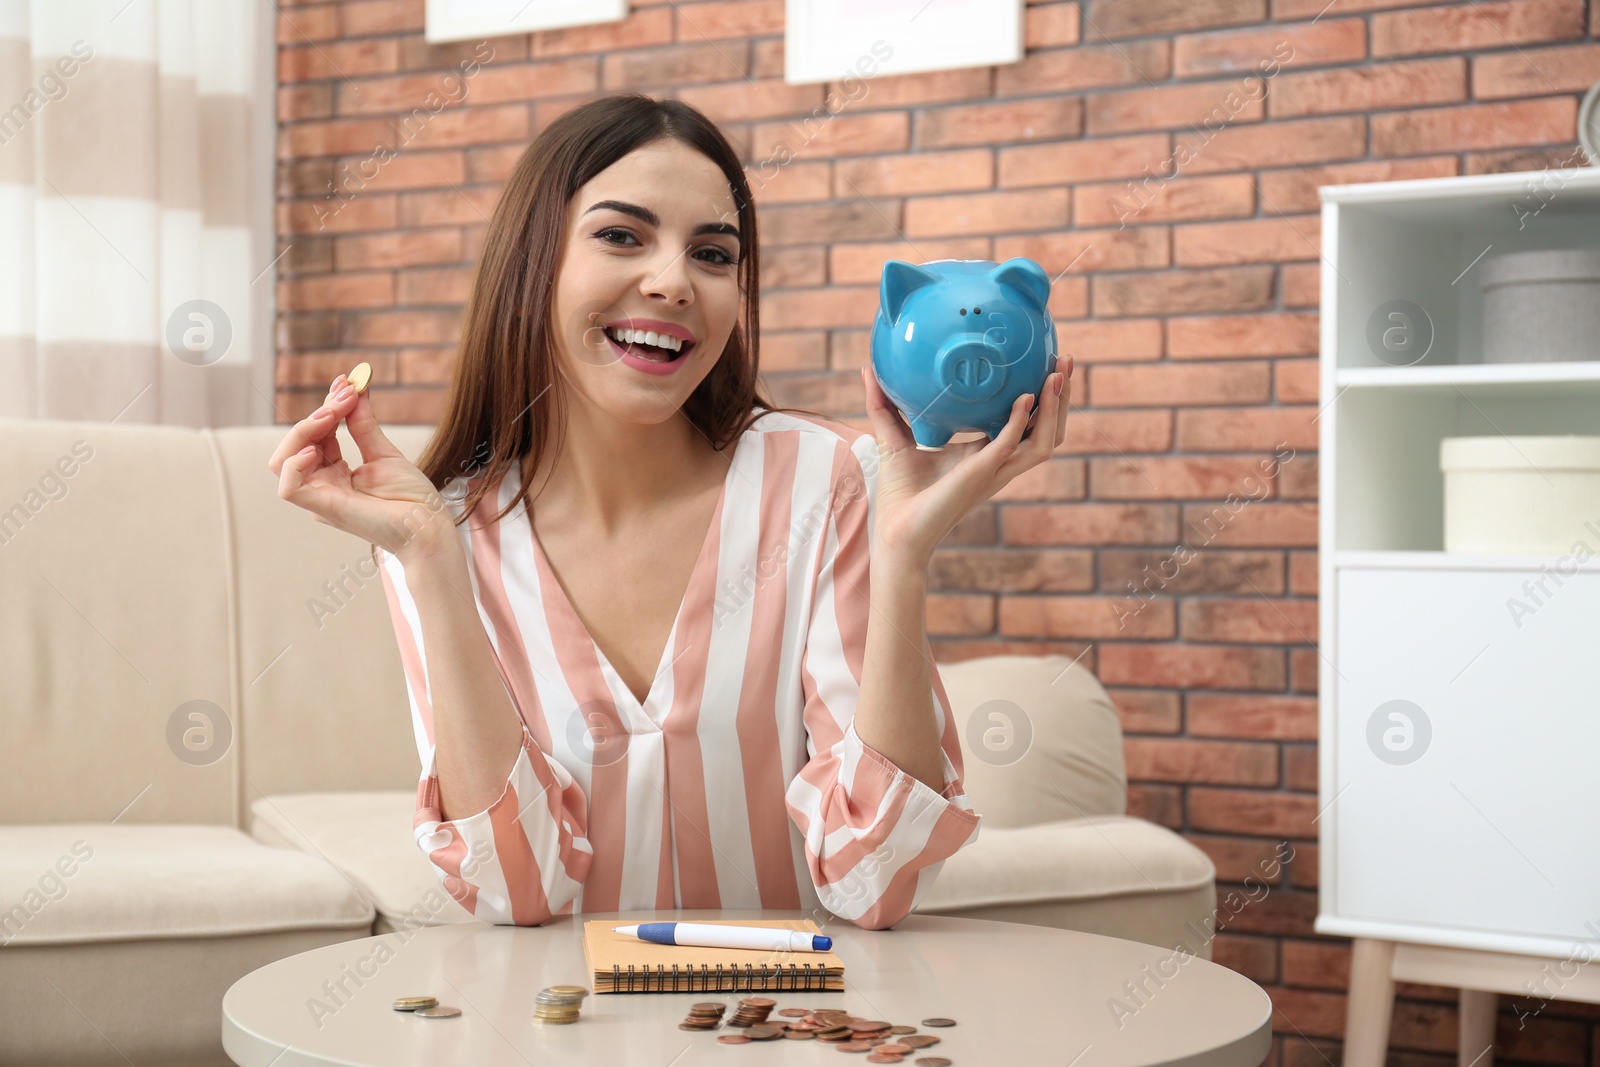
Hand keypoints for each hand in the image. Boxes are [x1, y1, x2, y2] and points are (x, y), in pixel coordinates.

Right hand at [268, 374, 455, 561]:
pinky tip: (315, 447)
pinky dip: (294, 463)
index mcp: (335, 474)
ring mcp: (320, 498)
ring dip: (303, 430)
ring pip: (283, 461)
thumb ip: (363, 425)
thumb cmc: (412, 498)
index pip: (315, 435)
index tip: (347, 384)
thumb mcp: (384, 453)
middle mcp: (322, 485)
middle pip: (295, 444)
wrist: (428, 526)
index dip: (326, 407)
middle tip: (346, 394)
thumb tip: (355, 389)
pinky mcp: (322, 509)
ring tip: (333, 414)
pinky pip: (288, 487)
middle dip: (317, 413)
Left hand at [861, 354, 1073, 563]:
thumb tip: (869, 370)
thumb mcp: (894, 438)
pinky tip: (1024, 398)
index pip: (1027, 423)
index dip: (1041, 397)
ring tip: (1057, 375)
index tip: (1045, 365)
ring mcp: (994, 471)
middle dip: (1062, 398)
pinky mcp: (980, 475)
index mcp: (986, 454)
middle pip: (1048, 431)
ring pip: (1044, 441)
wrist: (895, 532)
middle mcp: (998, 463)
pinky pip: (1010, 446)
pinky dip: (1020, 422)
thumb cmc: (900, 493)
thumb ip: (885, 404)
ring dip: (1055, 409)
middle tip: (1065, 362)